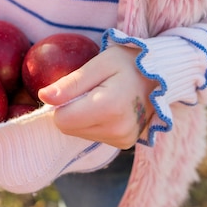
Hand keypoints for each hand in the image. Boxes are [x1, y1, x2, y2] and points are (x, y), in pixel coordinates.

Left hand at [38, 46, 156, 148]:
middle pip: (68, 128)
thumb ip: (70, 83)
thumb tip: (43, 96)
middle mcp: (117, 129)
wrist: (163, 75)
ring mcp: (123, 140)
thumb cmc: (129, 62)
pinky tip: (110, 107)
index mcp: (108, 107)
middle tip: (92, 89)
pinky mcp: (125, 144)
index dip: (61, 102)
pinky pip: (93, 135)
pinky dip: (95, 122)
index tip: (76, 87)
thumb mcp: (99, 63)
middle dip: (71, 109)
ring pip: (78, 133)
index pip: (61, 119)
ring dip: (83, 116)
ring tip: (103, 97)